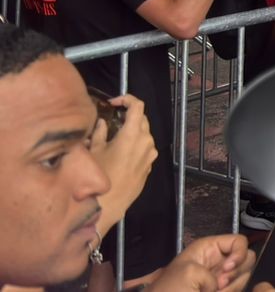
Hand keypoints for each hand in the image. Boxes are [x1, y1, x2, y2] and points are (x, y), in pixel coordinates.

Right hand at [90, 95, 155, 225]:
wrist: (109, 205)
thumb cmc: (99, 176)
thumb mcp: (93, 151)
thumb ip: (99, 132)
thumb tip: (103, 122)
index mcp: (133, 134)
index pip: (138, 106)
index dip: (127, 99)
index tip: (114, 102)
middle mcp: (147, 142)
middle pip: (142, 119)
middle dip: (128, 116)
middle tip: (112, 119)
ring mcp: (151, 155)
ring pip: (144, 134)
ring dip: (132, 131)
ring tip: (113, 137)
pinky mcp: (150, 166)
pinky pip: (144, 149)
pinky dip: (135, 144)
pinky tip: (120, 152)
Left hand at [149, 234, 257, 291]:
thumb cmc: (168, 291)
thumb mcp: (189, 272)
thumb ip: (212, 272)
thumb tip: (221, 284)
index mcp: (209, 249)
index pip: (239, 242)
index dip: (239, 254)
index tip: (228, 268)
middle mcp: (218, 262)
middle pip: (247, 260)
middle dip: (237, 274)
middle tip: (219, 284)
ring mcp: (221, 279)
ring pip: (243, 278)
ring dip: (232, 287)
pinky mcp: (222, 290)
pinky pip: (237, 289)